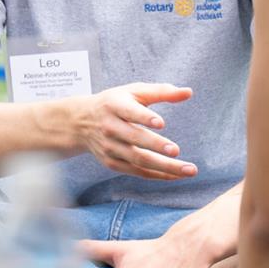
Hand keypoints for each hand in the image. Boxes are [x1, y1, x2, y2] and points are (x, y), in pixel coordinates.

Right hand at [76, 83, 196, 180]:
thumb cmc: (114, 103)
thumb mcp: (133, 92)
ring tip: (188, 170)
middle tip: (176, 151)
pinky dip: (158, 175)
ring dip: (164, 166)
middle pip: (134, 139)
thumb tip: (188, 92)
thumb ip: (161, 92)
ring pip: (138, 159)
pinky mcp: (112, 163)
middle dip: (156, 145)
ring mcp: (110, 148)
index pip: (129, 112)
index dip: (144, 117)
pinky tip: (176, 175)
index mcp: (115, 105)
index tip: (161, 123)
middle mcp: (110, 127)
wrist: (80, 122)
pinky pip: (138, 171)